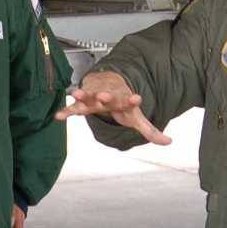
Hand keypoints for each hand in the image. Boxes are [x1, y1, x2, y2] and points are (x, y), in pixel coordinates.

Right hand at [55, 70, 170, 145]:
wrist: (107, 85)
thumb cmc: (122, 104)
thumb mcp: (136, 118)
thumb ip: (150, 131)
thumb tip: (168, 141)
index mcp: (123, 100)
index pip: (130, 100)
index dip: (133, 99)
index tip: (137, 98)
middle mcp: (108, 97)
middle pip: (107, 96)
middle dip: (105, 95)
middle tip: (104, 95)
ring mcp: (94, 98)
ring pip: (87, 96)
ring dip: (81, 95)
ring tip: (75, 93)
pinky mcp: (83, 102)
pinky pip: (73, 108)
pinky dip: (66, 111)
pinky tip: (58, 116)